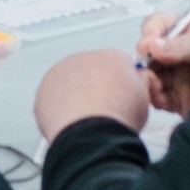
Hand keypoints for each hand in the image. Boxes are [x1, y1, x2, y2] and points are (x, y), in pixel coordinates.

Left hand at [34, 50, 150, 141]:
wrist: (92, 132)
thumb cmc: (118, 117)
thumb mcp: (144, 98)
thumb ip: (142, 82)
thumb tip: (140, 77)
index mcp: (113, 58)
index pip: (118, 65)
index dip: (120, 85)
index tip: (120, 99)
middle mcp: (86, 58)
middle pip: (92, 72)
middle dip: (95, 88)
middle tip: (101, 111)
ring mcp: (62, 71)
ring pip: (70, 82)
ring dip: (75, 96)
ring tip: (85, 119)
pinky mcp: (45, 89)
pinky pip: (52, 97)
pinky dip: (58, 108)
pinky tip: (69, 122)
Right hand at [137, 14, 189, 117]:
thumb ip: (179, 45)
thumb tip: (152, 45)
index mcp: (186, 32)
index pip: (159, 26)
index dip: (150, 33)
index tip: (146, 44)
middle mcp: (179, 54)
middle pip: (151, 54)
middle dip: (145, 60)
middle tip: (146, 67)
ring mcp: (178, 77)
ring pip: (152, 76)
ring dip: (147, 79)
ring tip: (152, 82)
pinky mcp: (179, 99)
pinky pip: (159, 97)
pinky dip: (154, 96)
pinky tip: (157, 94)